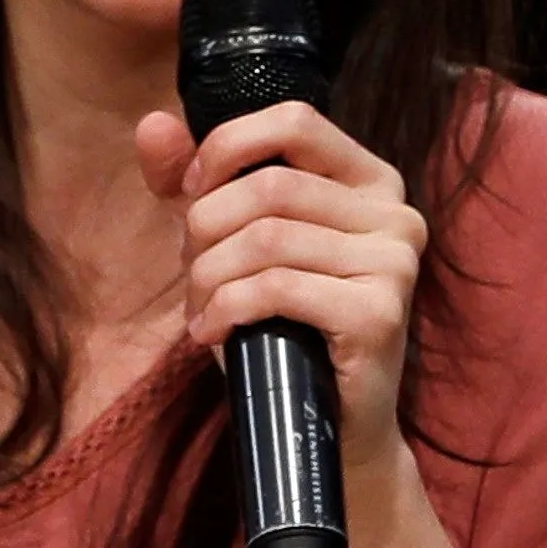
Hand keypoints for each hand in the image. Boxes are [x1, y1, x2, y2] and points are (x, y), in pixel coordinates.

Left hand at [139, 98, 426, 479]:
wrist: (330, 426)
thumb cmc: (283, 328)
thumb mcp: (233, 243)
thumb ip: (196, 180)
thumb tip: (151, 123)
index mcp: (370, 180)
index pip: (296, 121)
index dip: (229, 147)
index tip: (193, 194)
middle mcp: (395, 212)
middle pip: (270, 186)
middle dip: (207, 230)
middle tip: (193, 277)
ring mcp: (395, 263)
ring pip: (268, 238)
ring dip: (211, 277)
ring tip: (202, 310)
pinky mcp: (380, 313)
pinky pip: (278, 288)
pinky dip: (228, 309)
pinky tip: (214, 334)